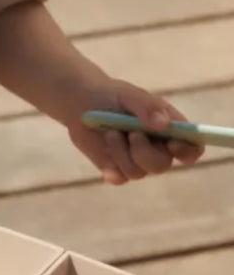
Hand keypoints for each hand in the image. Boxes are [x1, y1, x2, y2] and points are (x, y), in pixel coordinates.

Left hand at [67, 80, 203, 185]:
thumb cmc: (112, 96)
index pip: (191, 148)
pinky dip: (111, 168)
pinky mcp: (115, 168)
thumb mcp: (130, 95)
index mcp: (170, 129)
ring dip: (121, 152)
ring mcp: (135, 161)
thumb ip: (148, 107)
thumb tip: (163, 124)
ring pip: (137, 173)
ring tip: (110, 132)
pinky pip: (119, 178)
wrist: (81, 103)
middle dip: (144, 152)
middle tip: (132, 133)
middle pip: (162, 166)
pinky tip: (104, 152)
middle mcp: (156, 149)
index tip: (172, 143)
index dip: (188, 151)